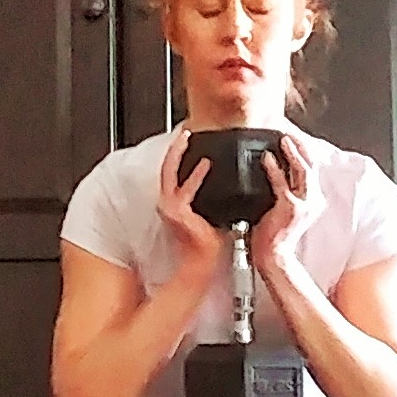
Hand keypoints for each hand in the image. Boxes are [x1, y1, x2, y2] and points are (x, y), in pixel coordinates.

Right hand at [157, 127, 223, 279]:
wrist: (203, 264)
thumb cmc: (207, 246)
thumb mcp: (211, 215)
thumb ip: (213, 199)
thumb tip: (229, 188)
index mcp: (175, 204)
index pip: (174, 174)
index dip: (179, 156)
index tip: (187, 141)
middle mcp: (168, 204)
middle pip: (167, 168)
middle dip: (174, 148)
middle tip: (184, 133)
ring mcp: (169, 207)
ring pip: (169, 172)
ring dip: (178, 153)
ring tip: (187, 139)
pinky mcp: (177, 212)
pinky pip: (186, 188)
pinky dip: (196, 175)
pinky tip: (206, 163)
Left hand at [253, 133, 322, 274]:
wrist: (272, 257)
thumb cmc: (273, 235)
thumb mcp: (282, 208)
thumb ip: (283, 191)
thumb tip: (273, 168)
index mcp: (312, 200)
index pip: (311, 169)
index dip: (303, 151)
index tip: (293, 137)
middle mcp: (313, 201)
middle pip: (311, 165)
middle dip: (301, 146)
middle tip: (289, 131)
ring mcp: (303, 205)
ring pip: (302, 170)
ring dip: (293, 152)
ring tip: (282, 139)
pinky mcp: (290, 208)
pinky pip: (282, 182)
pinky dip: (274, 168)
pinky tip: (267, 158)